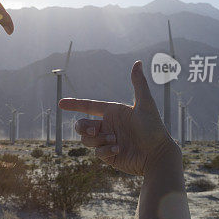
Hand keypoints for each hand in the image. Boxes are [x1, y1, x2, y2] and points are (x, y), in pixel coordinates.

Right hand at [59, 61, 178, 175]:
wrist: (157, 155)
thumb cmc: (154, 129)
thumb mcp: (146, 104)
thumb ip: (139, 84)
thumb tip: (138, 62)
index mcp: (113, 112)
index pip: (89, 106)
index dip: (74, 104)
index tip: (60, 103)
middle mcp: (108, 126)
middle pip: (82, 125)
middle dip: (83, 127)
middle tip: (96, 130)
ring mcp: (107, 141)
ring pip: (87, 139)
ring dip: (98, 140)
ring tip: (115, 141)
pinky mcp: (108, 156)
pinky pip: (97, 152)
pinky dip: (105, 150)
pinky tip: (118, 150)